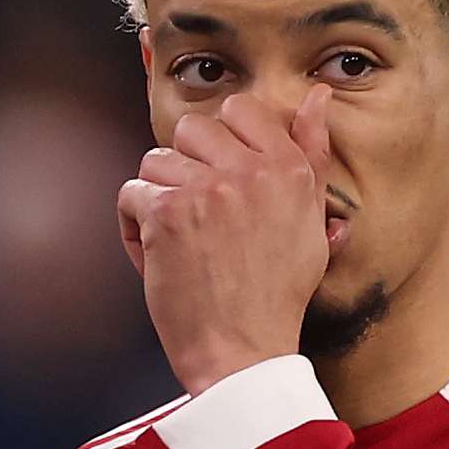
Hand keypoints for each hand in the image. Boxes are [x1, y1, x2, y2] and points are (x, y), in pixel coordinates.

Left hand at [115, 86, 334, 394]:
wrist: (243, 352)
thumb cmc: (276, 295)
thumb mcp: (311, 222)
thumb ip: (312, 155)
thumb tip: (316, 96)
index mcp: (288, 169)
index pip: (241, 109)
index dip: (221, 142)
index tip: (220, 179)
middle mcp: (249, 171)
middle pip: (192, 130)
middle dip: (186, 167)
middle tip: (197, 214)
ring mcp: (205, 189)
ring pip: (156, 161)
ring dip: (158, 197)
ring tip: (177, 239)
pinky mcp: (166, 213)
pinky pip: (131, 194)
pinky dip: (134, 227)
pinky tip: (156, 255)